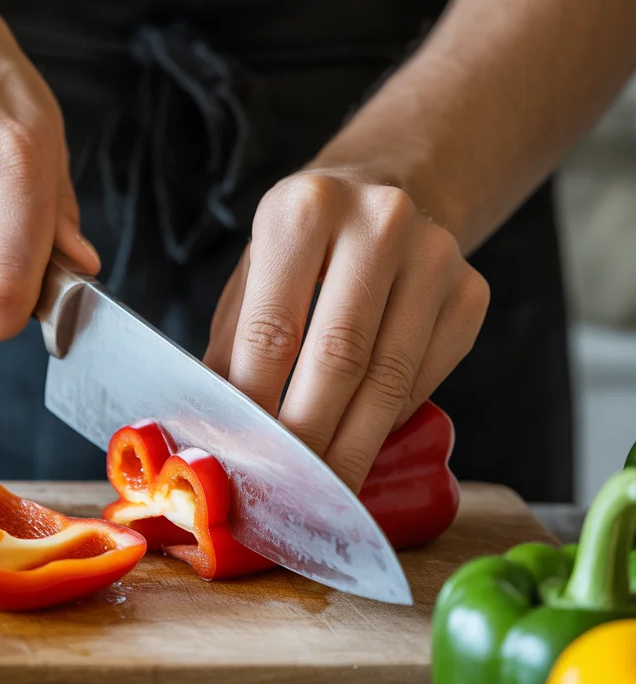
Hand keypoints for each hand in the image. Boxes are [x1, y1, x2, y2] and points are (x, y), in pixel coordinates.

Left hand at [204, 170, 489, 492]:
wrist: (382, 190)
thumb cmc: (301, 249)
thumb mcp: (251, 277)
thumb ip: (232, 350)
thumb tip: (214, 436)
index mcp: (303, 208)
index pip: (272, 331)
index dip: (255, 406)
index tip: (242, 459)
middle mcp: (378, 221)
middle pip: (337, 360)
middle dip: (306, 439)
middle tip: (282, 493)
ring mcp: (435, 256)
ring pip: (388, 381)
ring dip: (349, 448)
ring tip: (318, 490)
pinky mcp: (470, 292)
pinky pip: (422, 383)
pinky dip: (386, 426)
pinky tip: (358, 445)